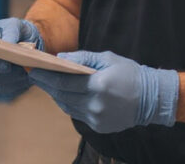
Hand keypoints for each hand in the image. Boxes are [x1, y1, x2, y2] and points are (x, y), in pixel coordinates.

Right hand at [0, 18, 43, 97]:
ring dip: (12, 79)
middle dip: (1, 71)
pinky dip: (17, 87)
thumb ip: (12, 31)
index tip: (6, 64)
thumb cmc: (21, 31)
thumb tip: (8, 43)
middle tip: (18, 69)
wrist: (30, 44)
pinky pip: (4, 91)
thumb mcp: (18, 25)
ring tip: (26, 72)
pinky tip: (27, 79)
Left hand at [29, 50, 178, 133]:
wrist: (151, 99)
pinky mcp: (99, 127)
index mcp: (98, 85)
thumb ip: (83, 57)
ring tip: (47, 85)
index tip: (33, 71)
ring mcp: (97, 118)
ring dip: (56, 96)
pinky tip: (63, 95)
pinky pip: (77, 114)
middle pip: (62, 96)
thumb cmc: (129, 73)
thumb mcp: (107, 58)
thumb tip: (60, 57)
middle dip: (46, 85)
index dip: (46, 77)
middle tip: (34, 76)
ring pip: (68, 106)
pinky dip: (69, 104)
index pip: (63, 83)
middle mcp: (96, 104)